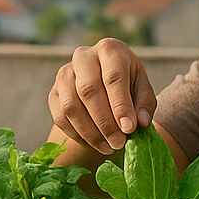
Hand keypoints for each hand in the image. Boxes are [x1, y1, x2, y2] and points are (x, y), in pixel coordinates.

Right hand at [49, 37, 156, 154]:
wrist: (103, 84)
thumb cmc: (128, 85)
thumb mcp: (142, 89)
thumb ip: (144, 105)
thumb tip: (141, 122)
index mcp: (109, 50)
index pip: (113, 77)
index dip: (120, 105)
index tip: (129, 129)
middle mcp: (83, 57)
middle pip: (88, 90)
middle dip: (105, 122)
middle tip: (118, 143)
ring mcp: (64, 74)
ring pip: (71, 106)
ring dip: (90, 132)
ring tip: (108, 148)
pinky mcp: (54, 93)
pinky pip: (60, 117)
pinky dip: (78, 135)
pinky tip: (94, 144)